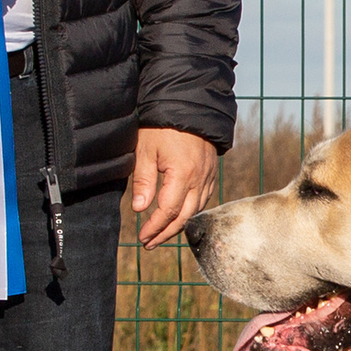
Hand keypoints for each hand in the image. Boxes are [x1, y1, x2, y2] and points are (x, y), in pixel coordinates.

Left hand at [132, 128, 218, 249]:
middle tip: (150, 243)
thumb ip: (143, 181)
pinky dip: (191, 211)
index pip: (168, 211)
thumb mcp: (145, 150)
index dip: (155, 227)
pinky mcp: (211, 172)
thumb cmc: (162, 126)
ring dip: (179, 224)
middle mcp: (199, 179)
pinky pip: (203, 199)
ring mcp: (208, 176)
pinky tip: (180, 214)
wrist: (189, 106)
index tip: (143, 237)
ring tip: (162, 233)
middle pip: (184, 216)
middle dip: (166, 233)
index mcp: (182, 174)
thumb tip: (140, 210)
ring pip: (196, 210)